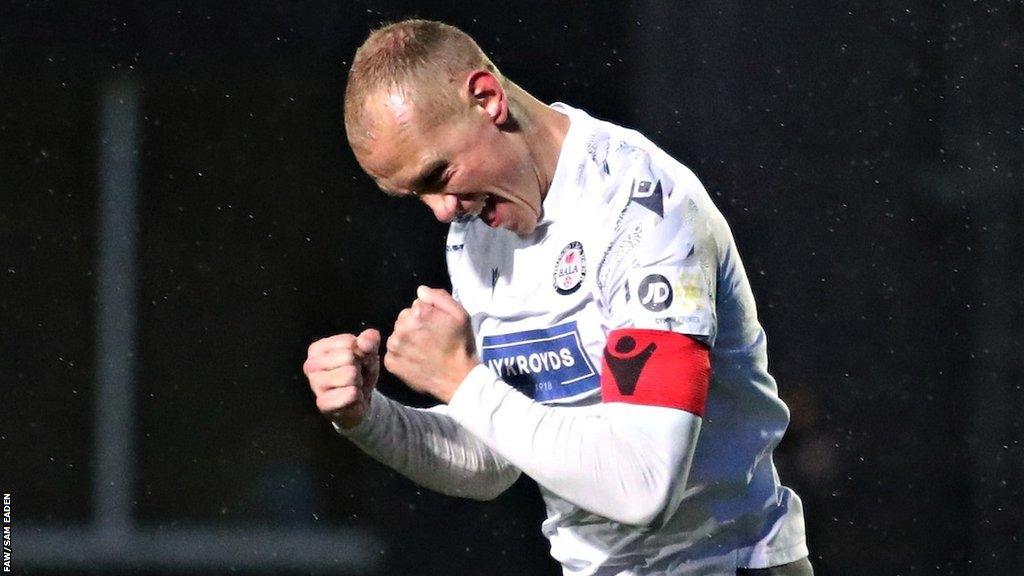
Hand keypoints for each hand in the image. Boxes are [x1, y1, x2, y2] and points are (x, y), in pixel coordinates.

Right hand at [304, 328, 380, 428]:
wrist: (358, 402)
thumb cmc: (359, 373)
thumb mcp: (367, 353)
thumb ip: (369, 340)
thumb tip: (363, 341)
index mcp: (317, 349)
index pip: (348, 341)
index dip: (361, 352)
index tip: (357, 361)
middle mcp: (310, 365)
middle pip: (348, 356)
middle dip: (359, 367)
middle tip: (355, 376)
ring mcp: (315, 385)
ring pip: (350, 375)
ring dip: (358, 382)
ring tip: (353, 386)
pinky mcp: (323, 403)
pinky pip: (350, 394)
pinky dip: (357, 396)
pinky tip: (351, 399)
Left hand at [384, 286, 478, 402]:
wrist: (458, 378)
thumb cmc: (461, 345)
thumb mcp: (460, 314)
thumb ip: (439, 297)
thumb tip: (421, 291)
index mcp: (418, 313)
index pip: (416, 305)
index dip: (428, 314)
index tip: (436, 326)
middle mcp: (402, 328)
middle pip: (403, 319)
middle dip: (414, 325)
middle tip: (430, 338)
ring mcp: (394, 346)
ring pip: (397, 335)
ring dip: (406, 340)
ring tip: (423, 350)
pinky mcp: (391, 363)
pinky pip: (392, 352)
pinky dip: (402, 355)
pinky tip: (416, 360)